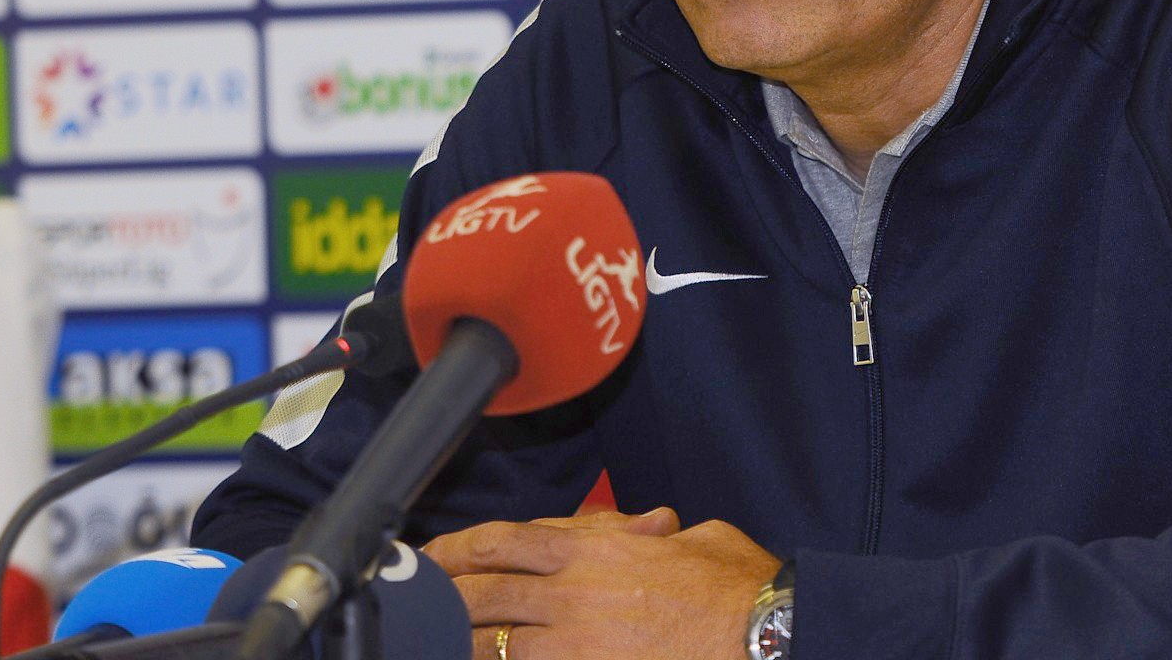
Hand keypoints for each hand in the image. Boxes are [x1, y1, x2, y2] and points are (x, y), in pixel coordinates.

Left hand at [424, 508, 780, 659]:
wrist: (763, 635)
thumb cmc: (738, 587)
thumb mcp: (696, 539)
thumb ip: (655, 535)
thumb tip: (651, 527)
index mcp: (597, 549)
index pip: (505, 541)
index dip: (458, 548)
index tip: (432, 556)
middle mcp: (576, 592)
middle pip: (484, 592)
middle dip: (439, 597)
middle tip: (409, 602)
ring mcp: (576, 643)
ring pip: (491, 643)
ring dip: (454, 642)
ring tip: (424, 643)